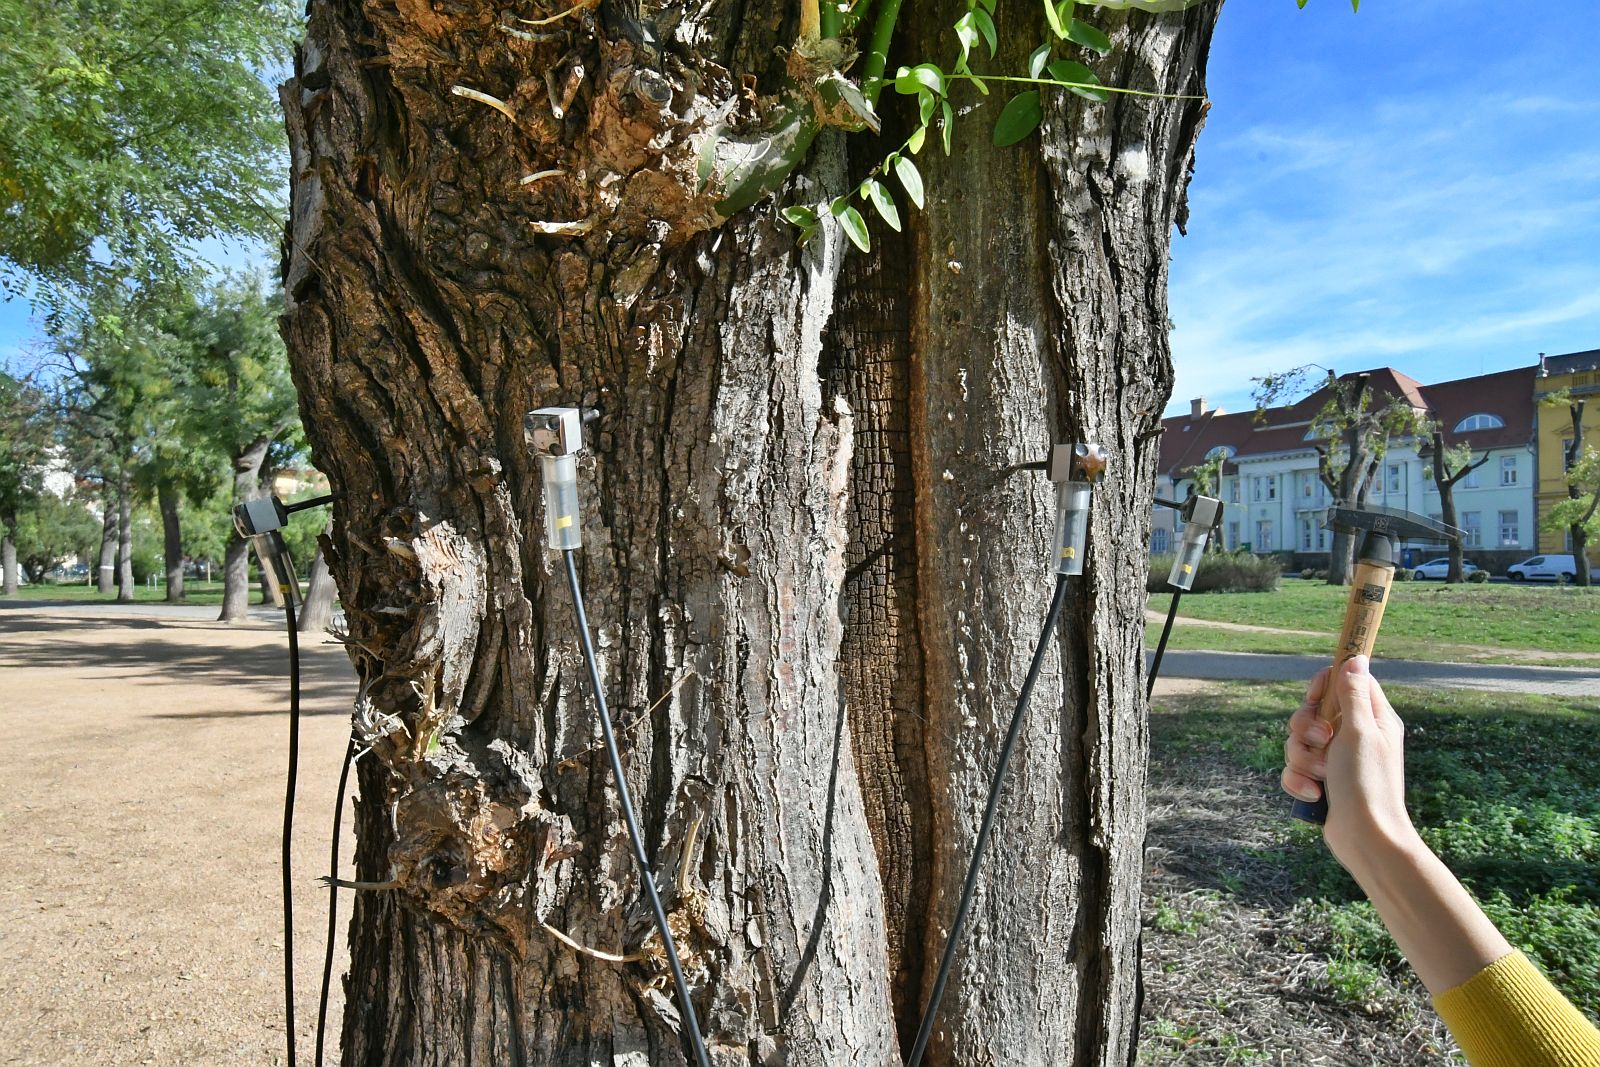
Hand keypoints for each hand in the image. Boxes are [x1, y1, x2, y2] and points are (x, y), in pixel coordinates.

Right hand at [1281, 656, 1420, 874]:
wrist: (1366, 838)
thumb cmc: (1368, 783)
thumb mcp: (1359, 732)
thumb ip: (1353, 694)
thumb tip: (1356, 658)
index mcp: (1372, 719)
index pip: (1346, 682)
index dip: (1326, 683)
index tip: (1314, 696)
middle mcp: (1354, 736)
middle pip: (1313, 711)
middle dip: (1305, 727)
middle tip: (1321, 740)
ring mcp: (1335, 760)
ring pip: (1298, 741)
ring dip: (1302, 758)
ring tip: (1320, 776)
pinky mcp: (1320, 781)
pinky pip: (1294, 768)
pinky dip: (1298, 780)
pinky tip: (1315, 795)